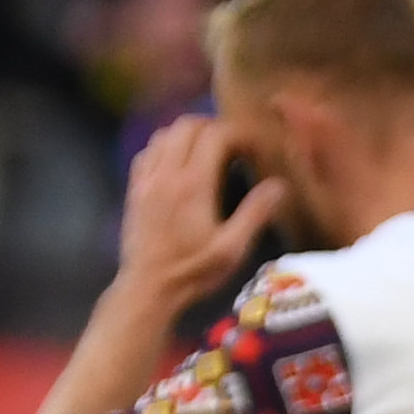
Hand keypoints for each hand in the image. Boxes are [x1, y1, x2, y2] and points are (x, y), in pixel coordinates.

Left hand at [112, 110, 280, 303]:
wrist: (148, 287)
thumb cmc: (194, 271)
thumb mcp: (232, 249)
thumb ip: (256, 213)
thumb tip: (279, 185)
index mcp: (194, 184)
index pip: (214, 136)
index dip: (237, 134)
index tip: (253, 147)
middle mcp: (166, 173)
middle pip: (186, 126)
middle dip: (212, 127)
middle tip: (232, 144)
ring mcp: (146, 179)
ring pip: (164, 134)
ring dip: (187, 134)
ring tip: (207, 149)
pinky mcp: (134, 189)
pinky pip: (147, 152)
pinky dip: (164, 146)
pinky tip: (177, 162)